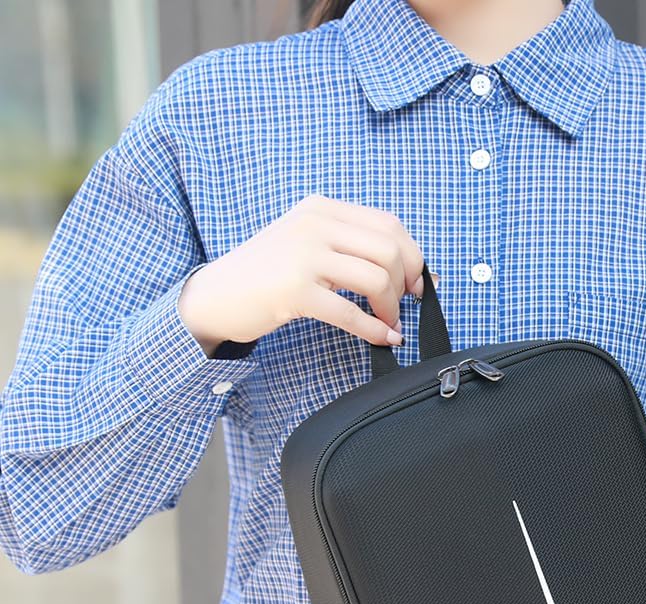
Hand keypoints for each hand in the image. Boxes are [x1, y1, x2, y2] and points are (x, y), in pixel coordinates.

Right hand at [178, 194, 436, 355]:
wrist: (215, 296)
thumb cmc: (267, 275)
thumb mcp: (308, 244)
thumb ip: (350, 248)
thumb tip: (413, 271)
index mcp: (322, 209)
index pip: (388, 224)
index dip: (412, 257)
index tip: (415, 283)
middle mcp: (314, 224)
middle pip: (388, 250)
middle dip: (405, 283)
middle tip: (404, 306)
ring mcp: (303, 255)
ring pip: (375, 278)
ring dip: (391, 308)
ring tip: (389, 323)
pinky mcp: (295, 290)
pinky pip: (350, 312)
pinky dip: (374, 330)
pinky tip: (383, 339)